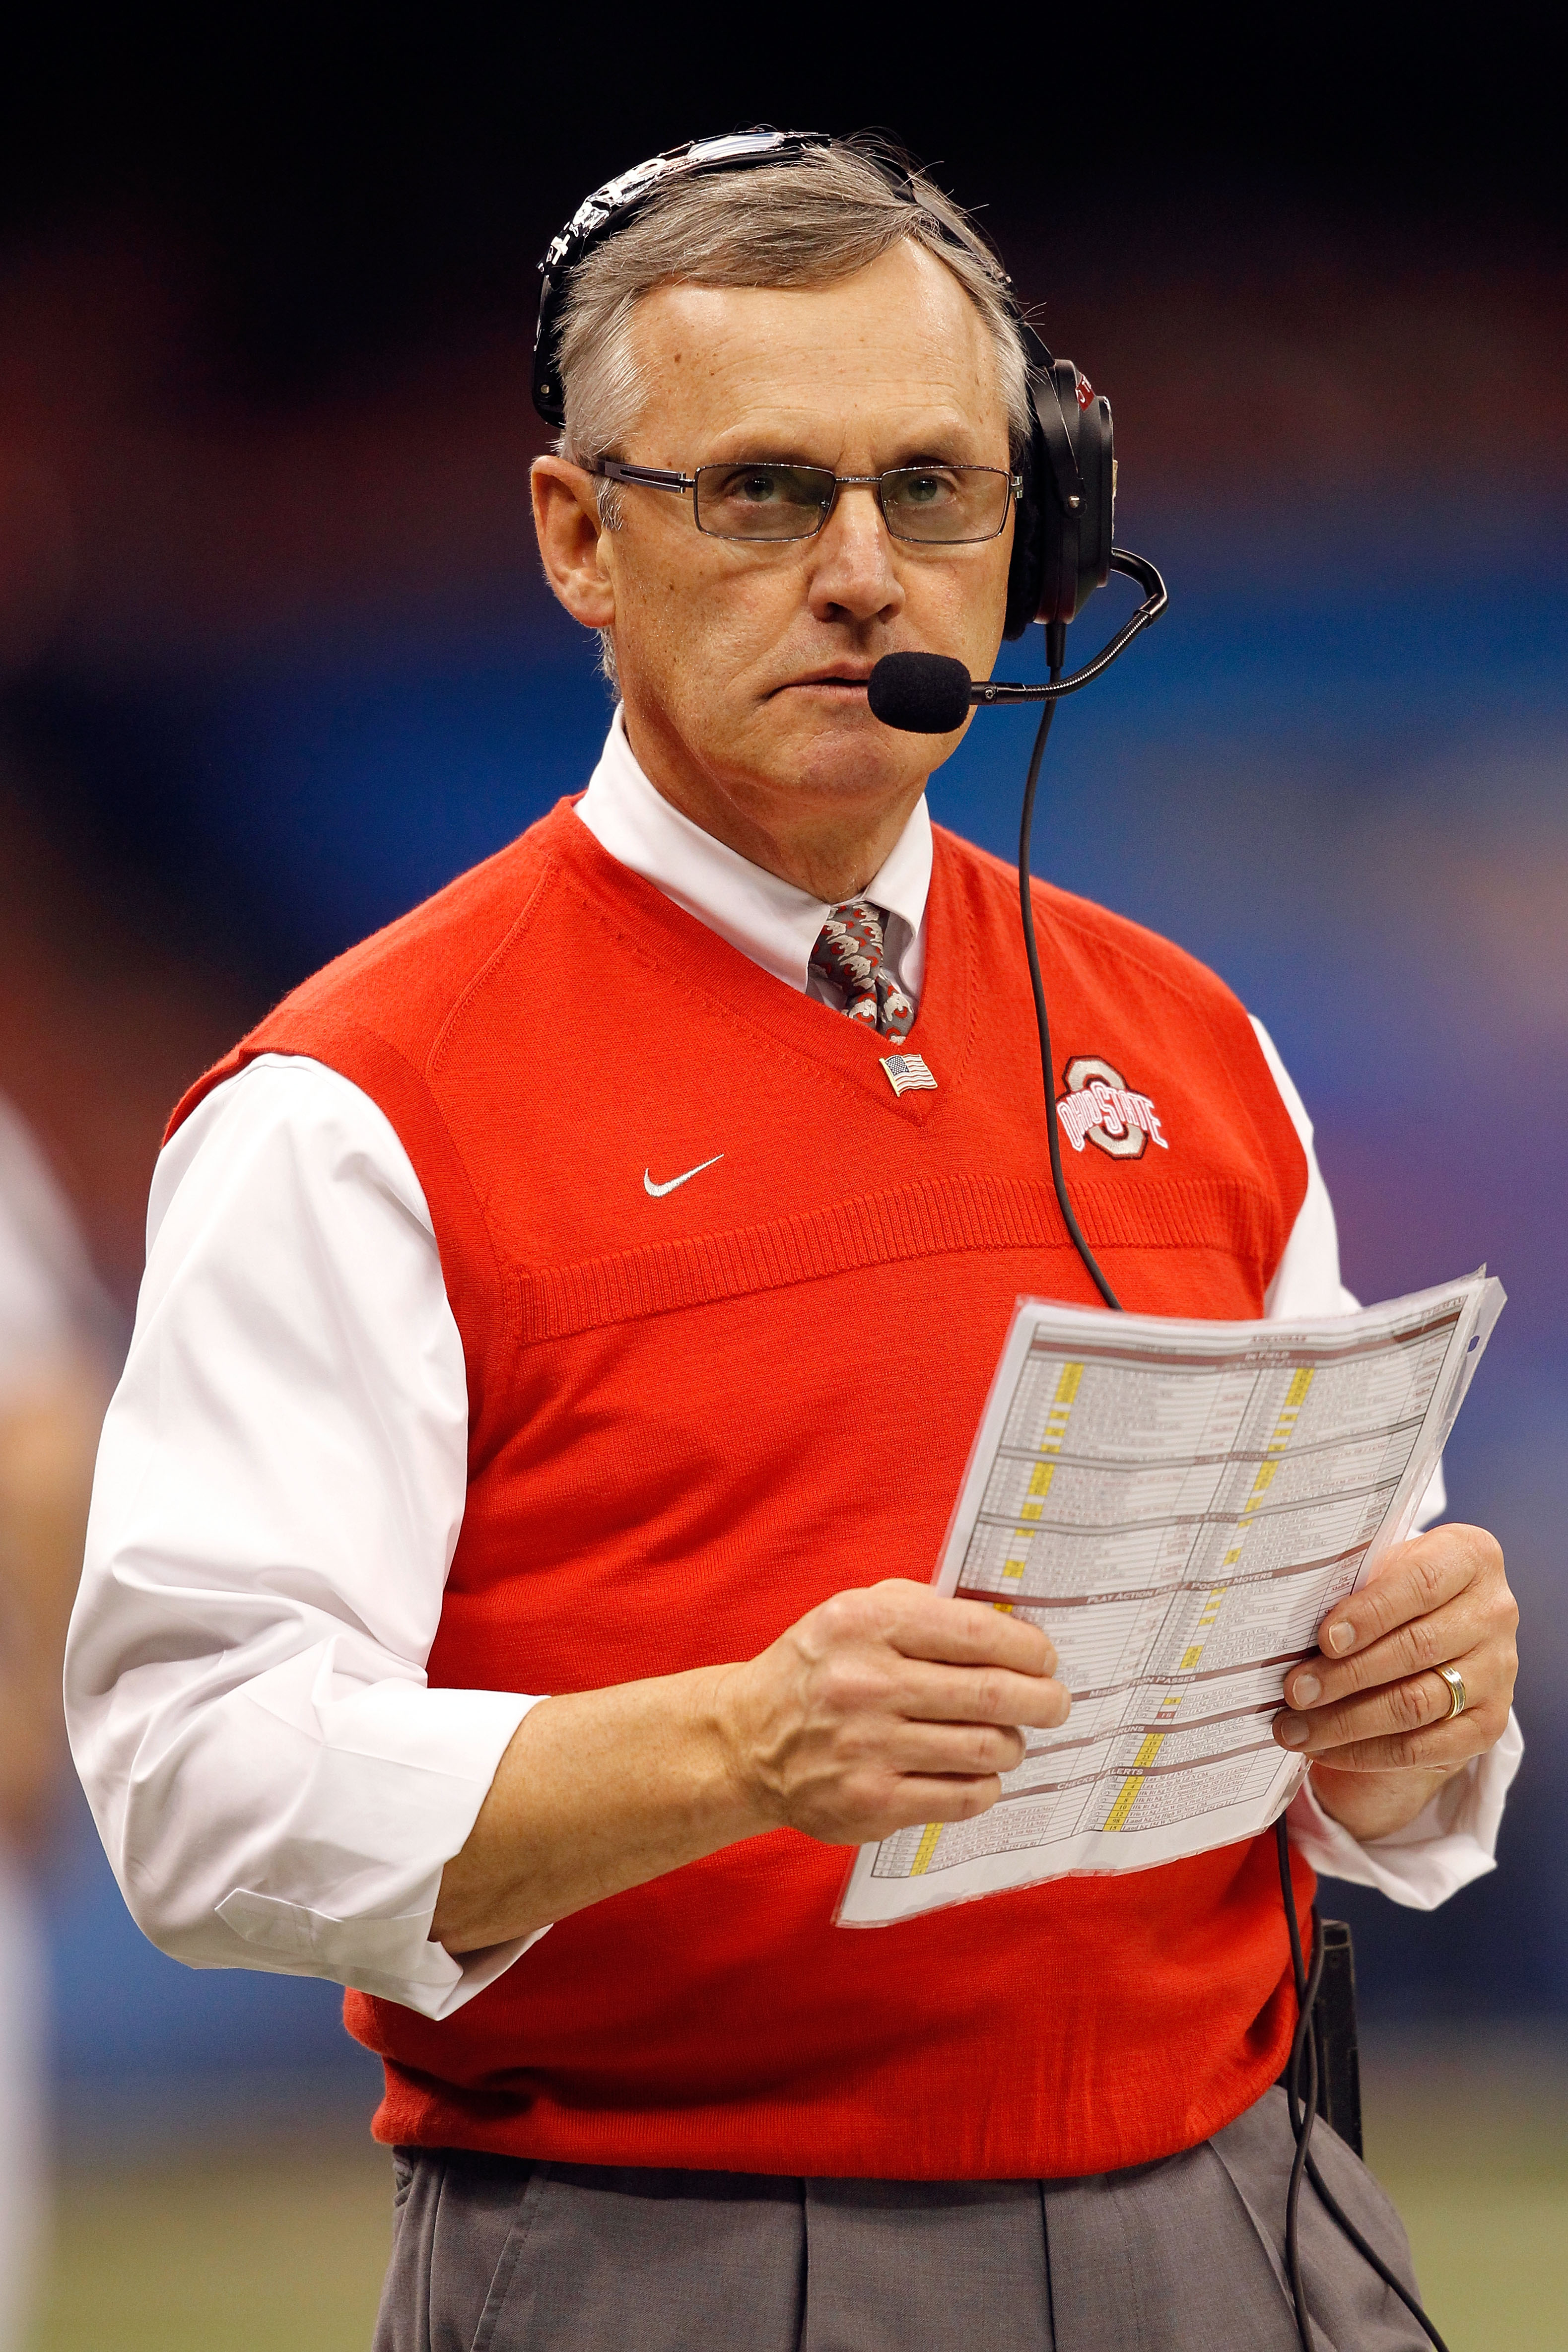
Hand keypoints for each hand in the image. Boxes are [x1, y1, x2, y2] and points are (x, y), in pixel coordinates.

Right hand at [715, 1578, 1070, 1846]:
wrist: (745, 1741)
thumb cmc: (818, 1669)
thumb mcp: (854, 1611)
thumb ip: (922, 1608)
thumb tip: (1009, 1623)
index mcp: (866, 1623)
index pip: (976, 1632)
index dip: (1028, 1647)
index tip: (1046, 1658)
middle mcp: (865, 1683)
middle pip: (991, 1694)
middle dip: (1042, 1699)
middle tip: (1055, 1703)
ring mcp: (867, 1747)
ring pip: (984, 1749)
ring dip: (1012, 1744)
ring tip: (1009, 1738)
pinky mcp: (871, 1803)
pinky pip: (961, 1797)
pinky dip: (985, 1786)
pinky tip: (977, 1774)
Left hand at [1271, 1523, 1517, 1842]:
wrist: (1438, 1629)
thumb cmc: (1394, 1591)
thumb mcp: (1380, 1569)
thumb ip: (1352, 1587)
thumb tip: (1287, 1627)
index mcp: (1470, 1558)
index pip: (1421, 1584)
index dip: (1370, 1613)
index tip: (1324, 1639)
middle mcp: (1494, 1613)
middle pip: (1416, 1649)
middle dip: (1346, 1675)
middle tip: (1294, 1691)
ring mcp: (1498, 1672)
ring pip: (1417, 1703)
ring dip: (1347, 1721)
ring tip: (1294, 1728)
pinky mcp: (1489, 1725)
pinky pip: (1424, 1747)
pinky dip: (1367, 1752)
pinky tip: (1324, 1750)